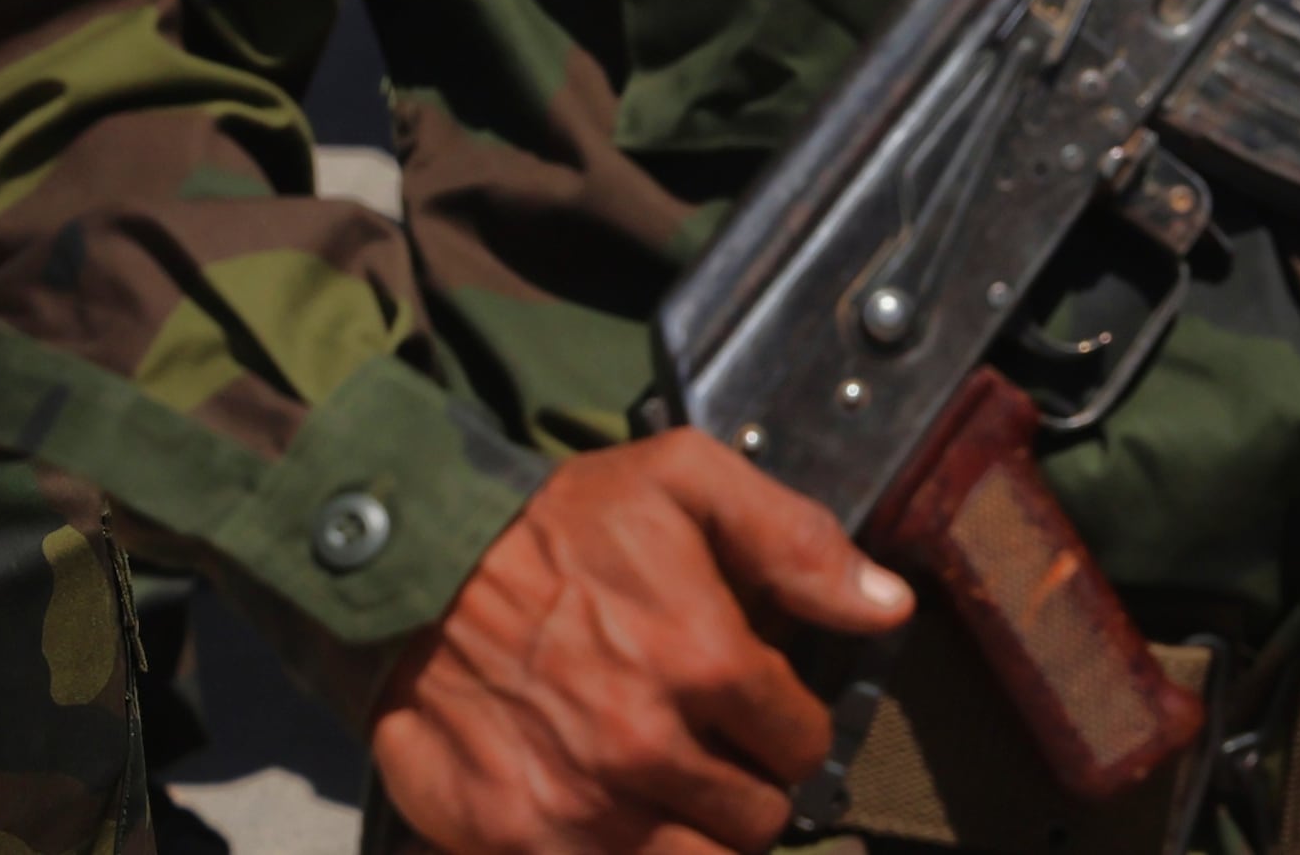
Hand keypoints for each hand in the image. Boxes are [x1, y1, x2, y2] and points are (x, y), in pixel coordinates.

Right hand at [367, 433, 911, 854]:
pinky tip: (612, 812)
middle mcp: (649, 747)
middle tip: (711, 749)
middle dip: (746, 785)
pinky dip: (622, 852)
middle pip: (756, 820)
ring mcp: (583, 808)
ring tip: (668, 787)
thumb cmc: (554, 523)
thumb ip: (796, 542)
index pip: (802, 745)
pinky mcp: (519, 843)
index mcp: (703, 660)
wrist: (412, 566)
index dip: (787, 726)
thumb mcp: (684, 481)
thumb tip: (887, 606)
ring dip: (694, 834)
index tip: (759, 709)